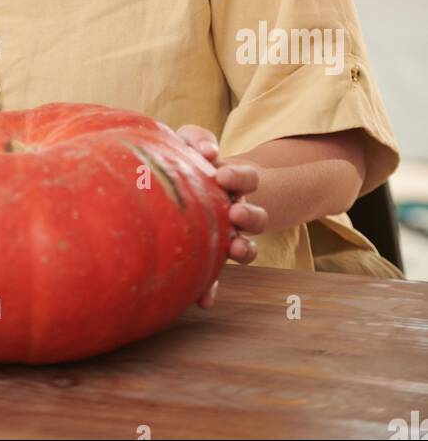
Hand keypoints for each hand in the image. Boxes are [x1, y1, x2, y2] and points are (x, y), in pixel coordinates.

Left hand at [176, 124, 268, 308]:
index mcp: (233, 183)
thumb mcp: (191, 143)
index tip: (222, 175)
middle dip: (250, 216)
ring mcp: (226, 235)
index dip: (239, 177)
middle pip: (256, 218)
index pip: (247, 177)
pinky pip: (214, 275)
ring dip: (242, 250)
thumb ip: (198, 140)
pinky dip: (210, 287)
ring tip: (234, 249)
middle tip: (235, 212)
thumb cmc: (187, 159)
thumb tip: (208, 152)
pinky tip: (203, 300)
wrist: (184, 185)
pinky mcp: (209, 255)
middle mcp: (235, 210)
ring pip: (245, 248)